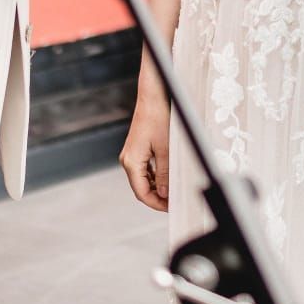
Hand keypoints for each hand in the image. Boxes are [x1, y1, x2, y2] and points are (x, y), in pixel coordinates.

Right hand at [119, 89, 170, 211]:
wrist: (152, 96)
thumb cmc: (159, 117)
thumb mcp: (165, 148)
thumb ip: (164, 173)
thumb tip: (165, 194)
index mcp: (131, 162)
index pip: (142, 193)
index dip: (157, 203)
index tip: (172, 207)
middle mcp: (128, 159)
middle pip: (141, 188)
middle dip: (158, 197)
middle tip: (175, 201)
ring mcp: (132, 154)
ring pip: (143, 179)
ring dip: (157, 187)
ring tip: (174, 191)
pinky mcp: (137, 149)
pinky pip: (145, 169)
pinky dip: (155, 177)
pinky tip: (168, 178)